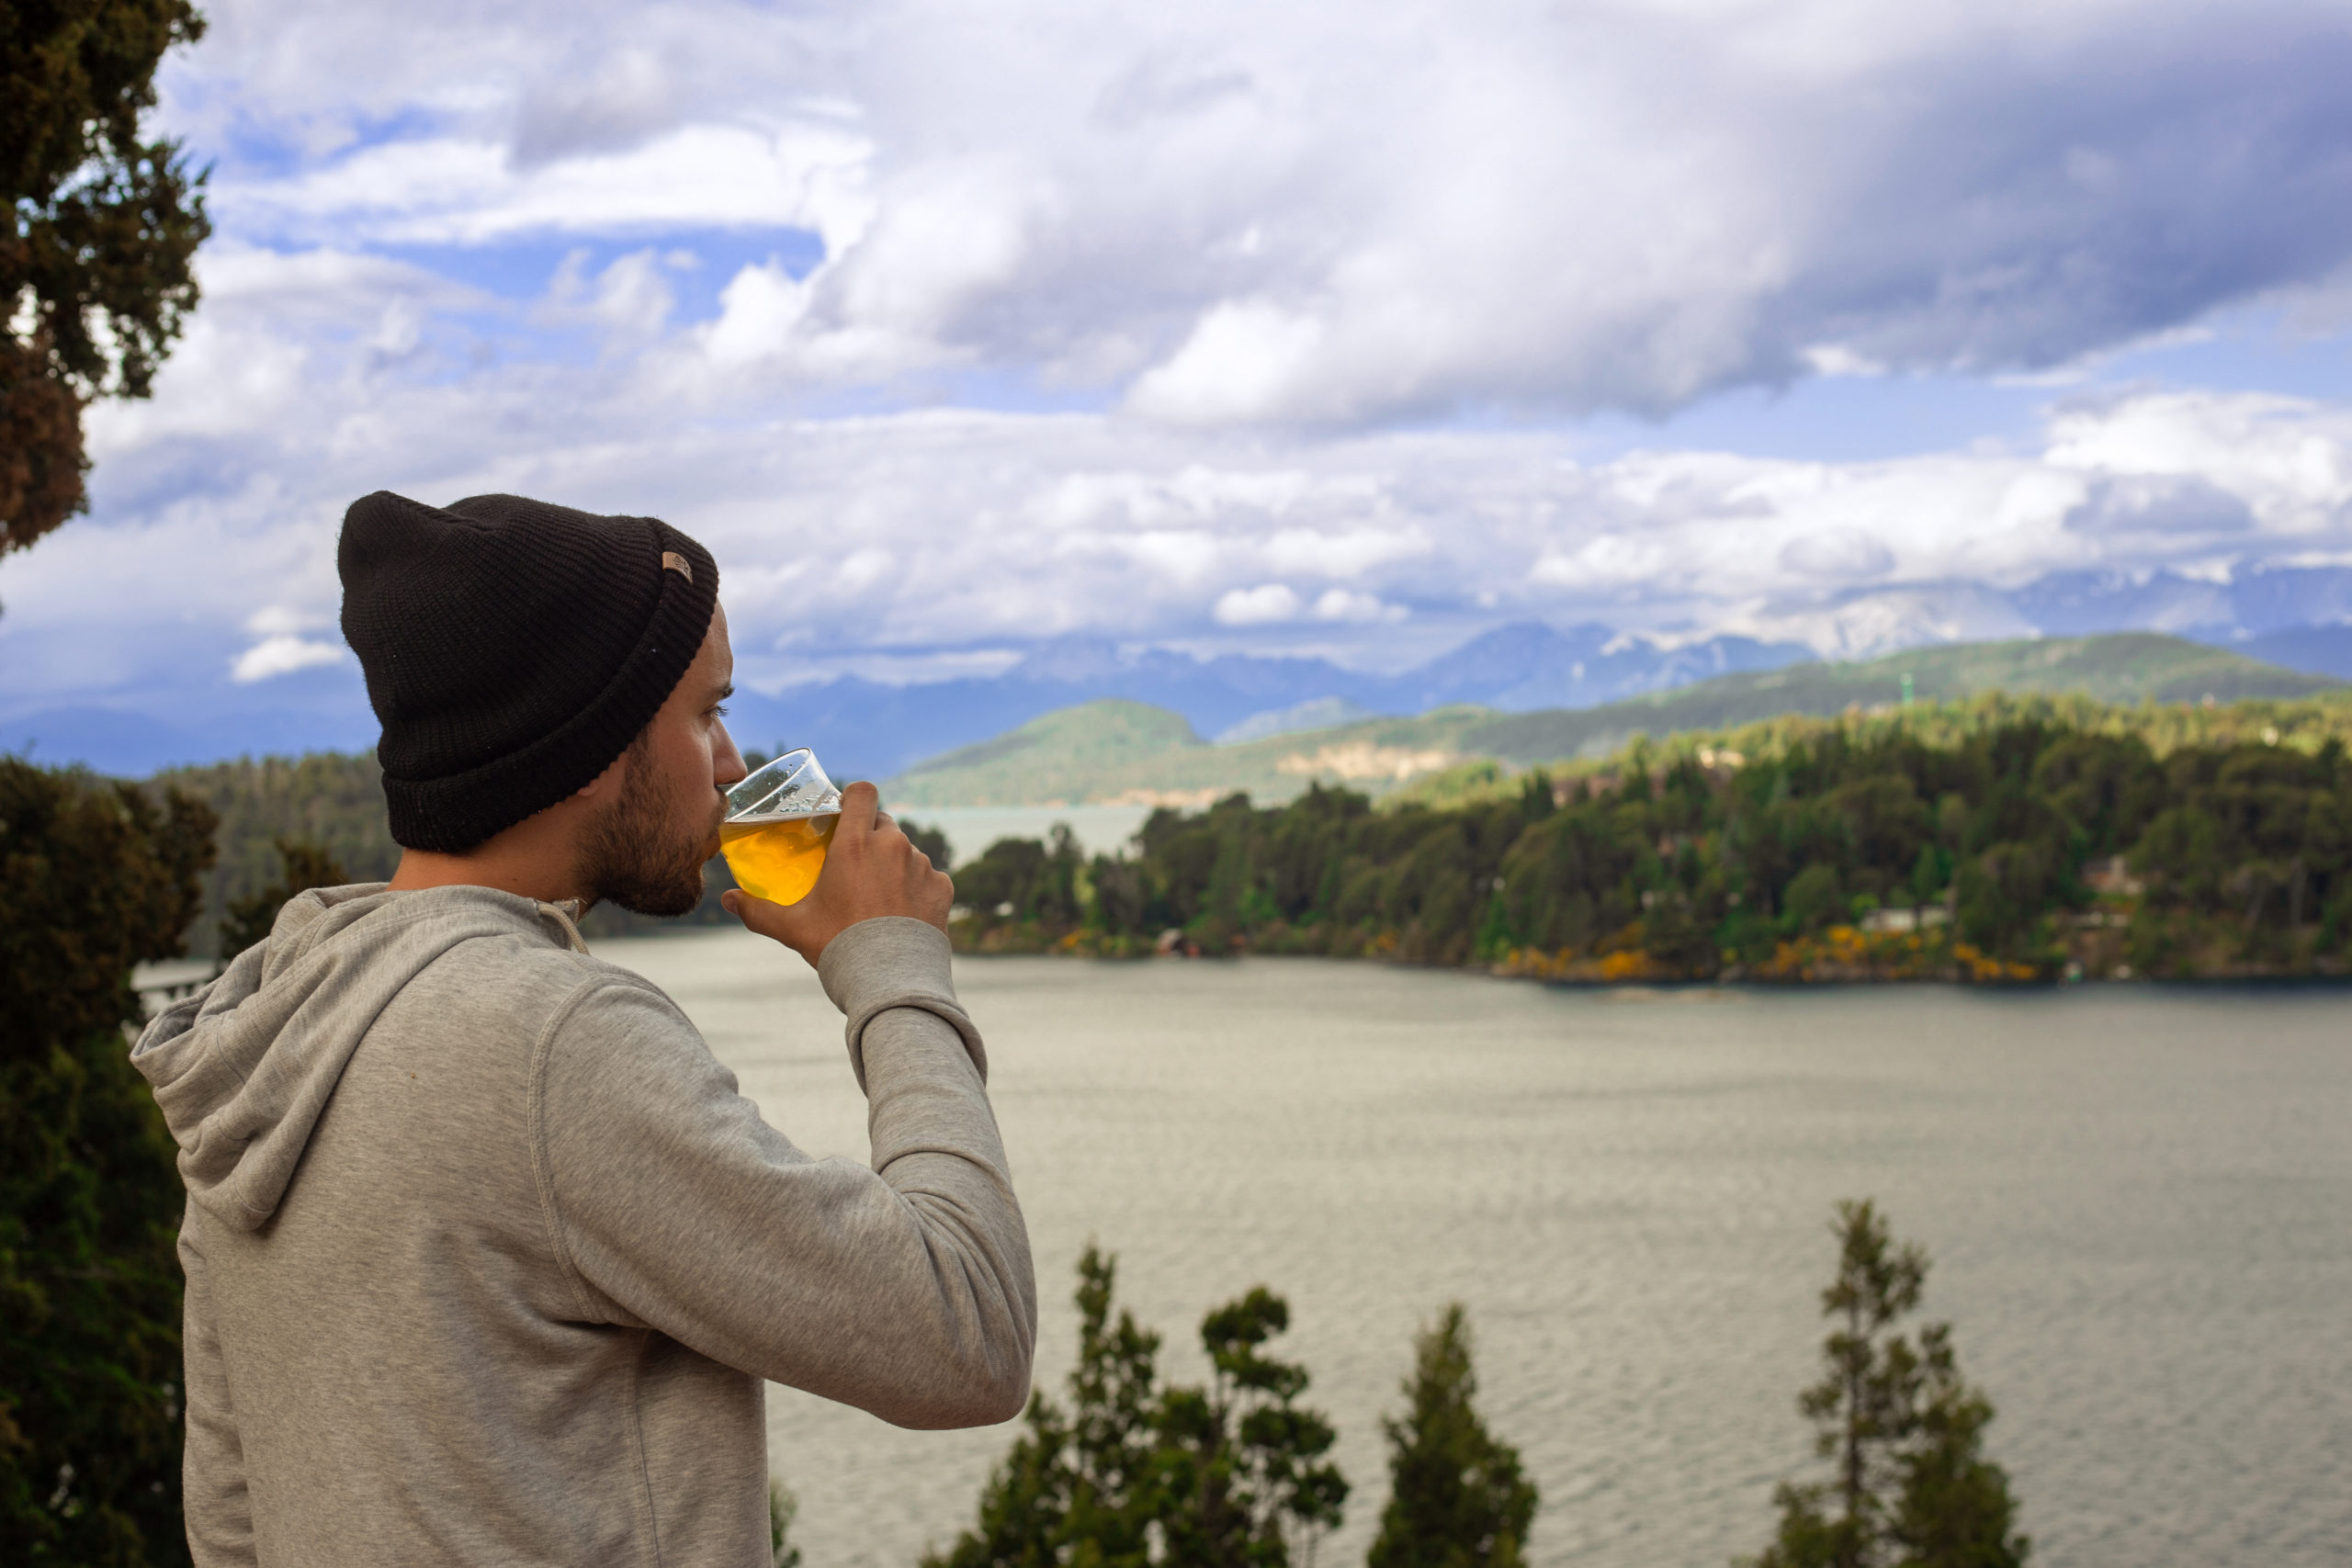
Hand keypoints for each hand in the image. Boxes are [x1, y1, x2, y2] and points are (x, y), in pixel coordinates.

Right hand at [722, 781, 953, 964]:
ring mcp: (922, 865)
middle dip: (871, 837)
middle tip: (856, 865)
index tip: (844, 815)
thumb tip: (727, 900)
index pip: (863, 791)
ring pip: (907, 851)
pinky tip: (904, 913)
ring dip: (895, 864)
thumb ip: (758, 911)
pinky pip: (929, 877)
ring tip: (879, 897)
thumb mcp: (793, 928)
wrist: (890, 981)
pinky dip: (918, 889)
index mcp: (856, 844)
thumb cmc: (839, 947)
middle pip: (883, 822)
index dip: (854, 798)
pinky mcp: (942, 887)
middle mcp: (893, 845)